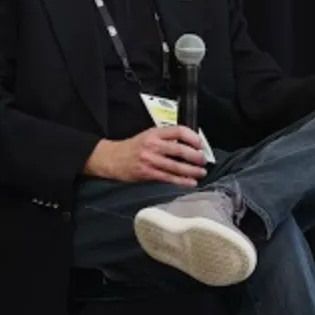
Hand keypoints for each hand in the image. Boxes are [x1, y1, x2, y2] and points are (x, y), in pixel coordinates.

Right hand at [86, 126, 208, 186]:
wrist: (111, 158)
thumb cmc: (131, 147)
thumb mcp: (147, 136)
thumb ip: (165, 138)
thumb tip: (187, 145)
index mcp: (154, 133)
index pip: (178, 131)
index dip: (192, 137)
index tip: (200, 144)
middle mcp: (153, 145)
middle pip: (180, 150)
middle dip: (195, 156)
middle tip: (203, 160)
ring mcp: (150, 160)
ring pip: (176, 166)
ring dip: (191, 171)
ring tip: (201, 173)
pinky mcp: (147, 173)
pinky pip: (168, 178)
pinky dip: (181, 181)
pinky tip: (190, 183)